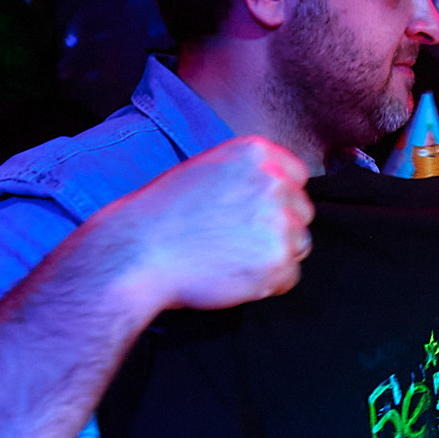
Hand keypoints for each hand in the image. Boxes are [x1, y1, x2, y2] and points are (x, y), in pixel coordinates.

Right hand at [134, 135, 312, 310]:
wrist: (136, 252)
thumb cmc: (163, 215)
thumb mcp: (208, 169)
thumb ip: (249, 176)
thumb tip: (280, 195)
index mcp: (257, 153)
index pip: (297, 177)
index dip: (276, 200)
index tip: (252, 214)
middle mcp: (274, 182)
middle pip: (302, 212)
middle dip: (277, 229)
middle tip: (234, 240)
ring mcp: (279, 222)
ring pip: (299, 245)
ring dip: (272, 256)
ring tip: (229, 256)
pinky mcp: (277, 260)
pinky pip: (289, 277)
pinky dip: (266, 284)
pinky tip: (230, 274)